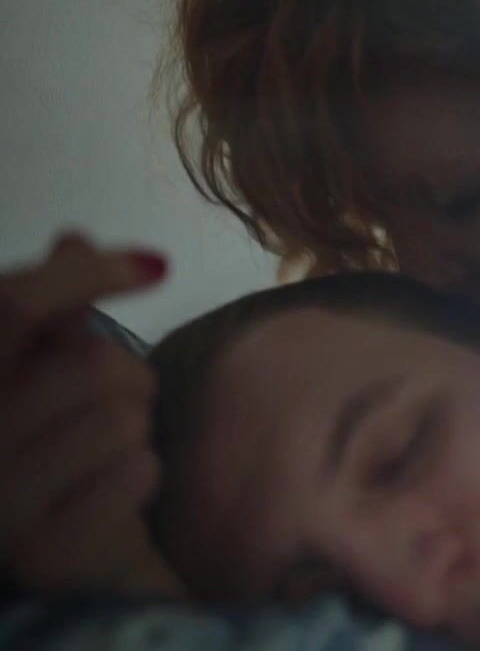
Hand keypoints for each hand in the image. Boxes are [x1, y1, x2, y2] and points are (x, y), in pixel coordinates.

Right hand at [0, 233, 180, 595]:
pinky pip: (137, 471)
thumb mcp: (44, 368)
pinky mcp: (43, 549)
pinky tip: (110, 495)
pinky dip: (143, 474)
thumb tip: (73, 236)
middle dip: (126, 375)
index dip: (82, 276)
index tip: (151, 267)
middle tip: (111, 403)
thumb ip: (54, 305)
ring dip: (136, 429)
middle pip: (88, 362)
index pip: (10, 305)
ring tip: (105, 452)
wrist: (69, 556)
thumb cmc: (56, 443)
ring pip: (120, 417)